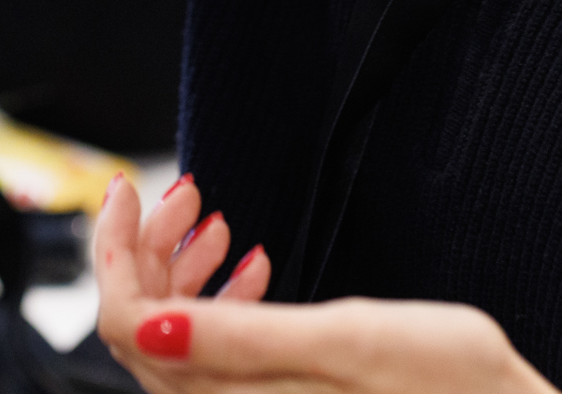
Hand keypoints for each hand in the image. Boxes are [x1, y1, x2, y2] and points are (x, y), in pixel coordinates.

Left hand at [93, 175, 554, 393]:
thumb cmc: (448, 385)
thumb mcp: (348, 340)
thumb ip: (243, 337)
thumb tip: (147, 327)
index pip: (126, 325)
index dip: (113, 250)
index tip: (126, 186)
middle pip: (143, 327)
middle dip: (150, 248)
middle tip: (189, 190)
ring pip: (178, 334)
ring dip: (185, 269)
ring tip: (219, 221)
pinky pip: (219, 349)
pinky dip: (224, 299)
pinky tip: (257, 264)